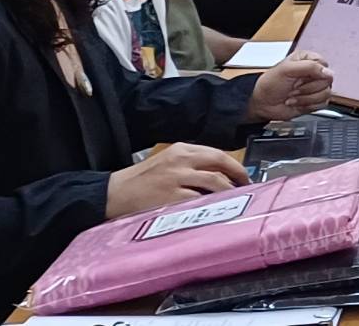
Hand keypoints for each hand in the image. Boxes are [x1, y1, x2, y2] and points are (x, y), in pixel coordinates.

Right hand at [105, 142, 249, 218]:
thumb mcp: (166, 162)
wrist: (112, 193)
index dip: (234, 165)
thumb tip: (219, 175)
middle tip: (245, 186)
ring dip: (228, 191)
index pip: (216, 153)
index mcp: (181, 149)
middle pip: (220, 162)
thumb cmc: (140, 180)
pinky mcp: (170, 197)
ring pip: (214, 181)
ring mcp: (176, 178)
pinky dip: (210, 204)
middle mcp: (180, 160)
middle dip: (238, 174)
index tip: (243, 175)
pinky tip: (216, 210)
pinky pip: (199, 200)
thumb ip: (190, 164)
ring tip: (234, 200)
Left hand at [247, 50, 332, 121]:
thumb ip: (309, 67)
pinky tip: (296, 102)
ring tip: (293, 96)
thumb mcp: (287, 69)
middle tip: (294, 87)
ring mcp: (314, 88)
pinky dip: (307, 105)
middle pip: (327, 81)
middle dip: (308, 88)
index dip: (315, 73)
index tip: (301, 76)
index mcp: (307, 60)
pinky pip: (322, 104)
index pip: (324, 65)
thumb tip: (328, 72)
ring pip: (326, 93)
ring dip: (306, 98)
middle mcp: (313, 73)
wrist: (262, 104)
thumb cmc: (269, 84)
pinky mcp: (314, 101)